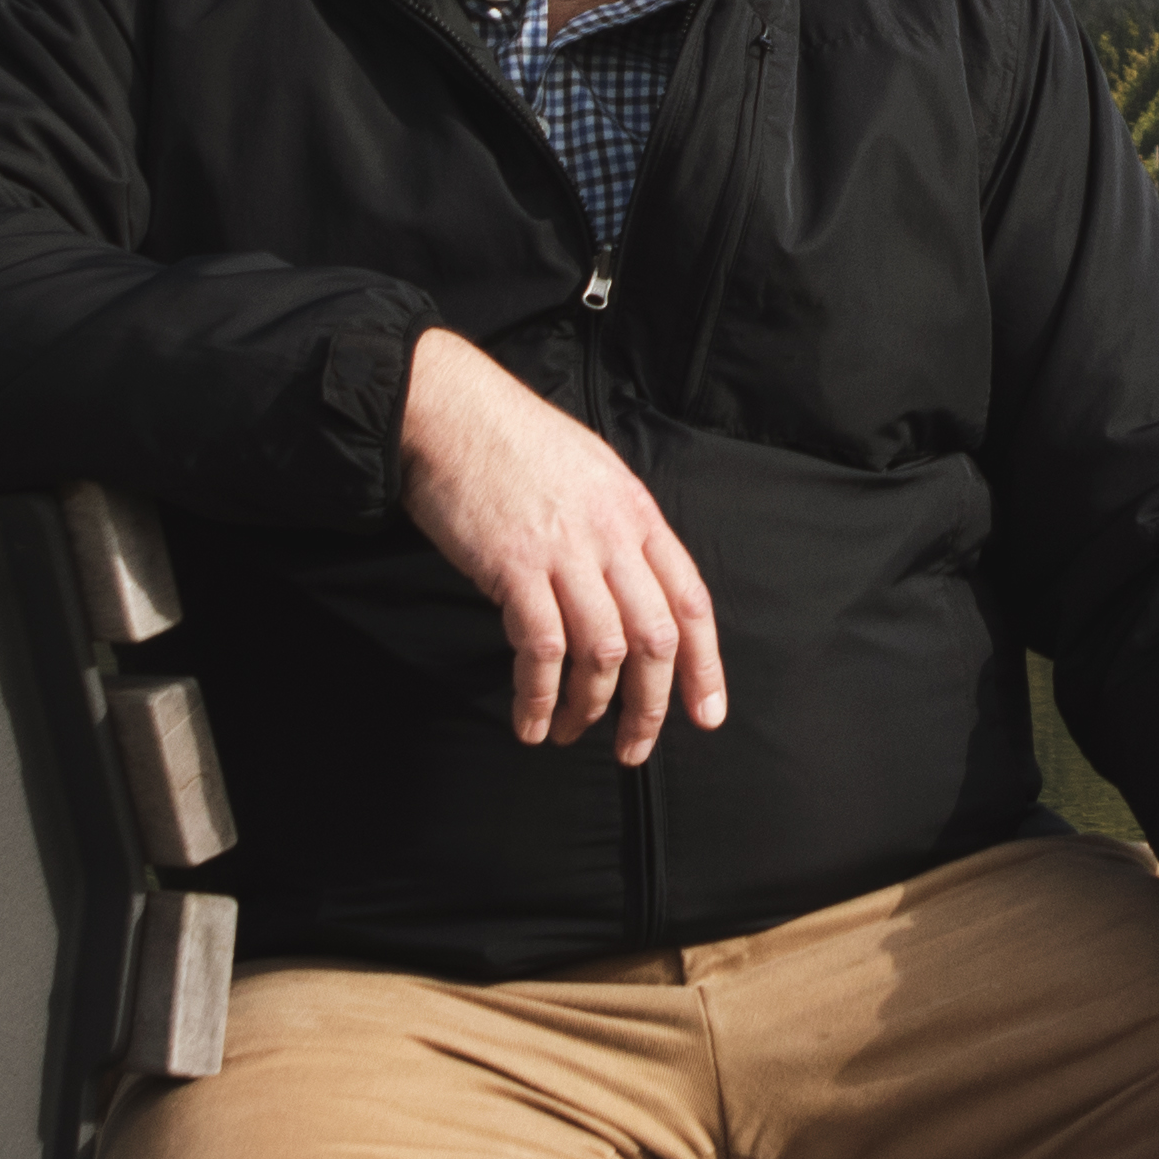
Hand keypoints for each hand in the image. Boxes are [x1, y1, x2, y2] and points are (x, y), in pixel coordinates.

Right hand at [393, 325, 724, 762]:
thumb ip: (617, 532)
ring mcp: (565, 550)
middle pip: (654, 638)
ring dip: (590, 708)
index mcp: (637, 513)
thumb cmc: (515, 444)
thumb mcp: (592, 474)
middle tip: (633, 747)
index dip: (704, 664)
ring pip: (603, 652)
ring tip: (571, 732)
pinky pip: (541, 649)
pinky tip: (531, 721)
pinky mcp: (515, 566)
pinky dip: (540, 696)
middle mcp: (612, 534)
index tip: (707, 713)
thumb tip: (630, 593)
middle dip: (650, 706)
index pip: (690, 599)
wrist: (451, 411)